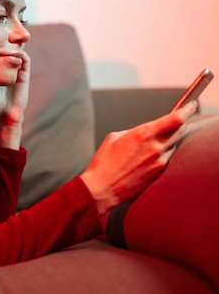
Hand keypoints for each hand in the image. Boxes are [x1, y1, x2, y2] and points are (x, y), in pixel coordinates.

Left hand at [0, 51, 30, 148]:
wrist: (1, 118)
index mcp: (0, 69)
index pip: (1, 51)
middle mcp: (10, 69)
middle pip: (10, 48)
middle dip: (5, 41)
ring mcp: (18, 72)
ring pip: (19, 51)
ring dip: (12, 46)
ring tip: (2, 43)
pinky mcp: (24, 77)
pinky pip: (25, 60)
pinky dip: (20, 54)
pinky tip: (10, 53)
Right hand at [80, 100, 197, 213]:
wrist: (102, 188)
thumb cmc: (104, 162)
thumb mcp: (114, 138)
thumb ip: (134, 131)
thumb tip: (144, 132)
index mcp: (143, 134)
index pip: (175, 119)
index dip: (187, 110)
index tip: (192, 105)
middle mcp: (155, 147)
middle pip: (180, 131)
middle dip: (181, 124)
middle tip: (179, 120)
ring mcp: (159, 161)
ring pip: (173, 145)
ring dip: (170, 140)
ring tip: (157, 141)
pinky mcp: (158, 173)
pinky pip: (167, 158)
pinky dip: (163, 153)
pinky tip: (150, 155)